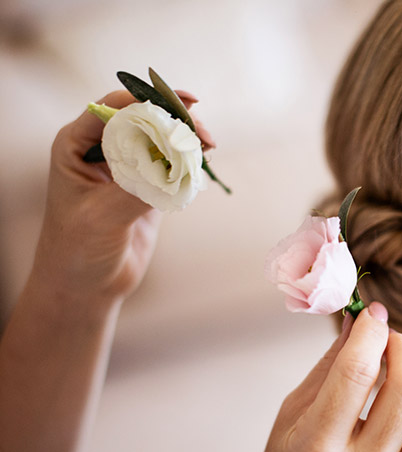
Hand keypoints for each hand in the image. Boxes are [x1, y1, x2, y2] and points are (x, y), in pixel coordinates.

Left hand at [33, 89, 212, 303]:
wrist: (86, 286)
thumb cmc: (77, 250)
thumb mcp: (104, 216)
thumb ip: (139, 186)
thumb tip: (179, 160)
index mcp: (76, 145)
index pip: (113, 108)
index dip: (149, 100)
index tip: (184, 104)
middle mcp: (100, 149)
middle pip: (143, 117)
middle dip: (176, 120)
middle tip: (204, 136)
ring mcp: (125, 167)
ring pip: (161, 138)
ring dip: (186, 139)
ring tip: (209, 147)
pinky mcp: (147, 186)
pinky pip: (171, 162)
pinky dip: (189, 160)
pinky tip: (203, 162)